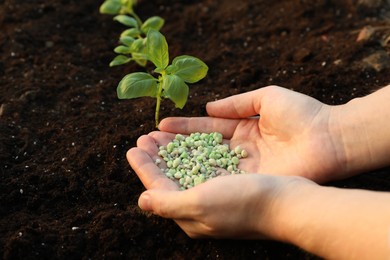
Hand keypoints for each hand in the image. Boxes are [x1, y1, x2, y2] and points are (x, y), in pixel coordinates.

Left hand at [127, 141, 313, 238]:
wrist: (290, 205)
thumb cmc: (244, 204)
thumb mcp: (200, 204)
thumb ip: (168, 203)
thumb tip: (141, 201)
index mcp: (190, 215)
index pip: (158, 188)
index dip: (144, 168)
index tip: (133, 148)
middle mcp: (201, 207)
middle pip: (171, 178)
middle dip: (156, 157)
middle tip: (144, 136)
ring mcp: (217, 196)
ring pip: (187, 169)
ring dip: (173, 151)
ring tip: (161, 134)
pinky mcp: (232, 185)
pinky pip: (206, 165)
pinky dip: (195, 151)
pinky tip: (191, 140)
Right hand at [158, 86, 346, 182]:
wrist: (329, 139)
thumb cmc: (302, 114)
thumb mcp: (265, 98)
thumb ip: (236, 103)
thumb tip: (207, 106)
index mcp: (242, 129)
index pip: (205, 129)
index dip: (182, 128)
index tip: (159, 127)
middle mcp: (238, 151)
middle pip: (199, 149)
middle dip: (173, 147)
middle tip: (146, 144)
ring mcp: (243, 169)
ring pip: (204, 166)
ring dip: (177, 163)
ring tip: (150, 158)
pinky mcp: (249, 183)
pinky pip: (218, 180)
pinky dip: (196, 178)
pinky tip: (173, 176)